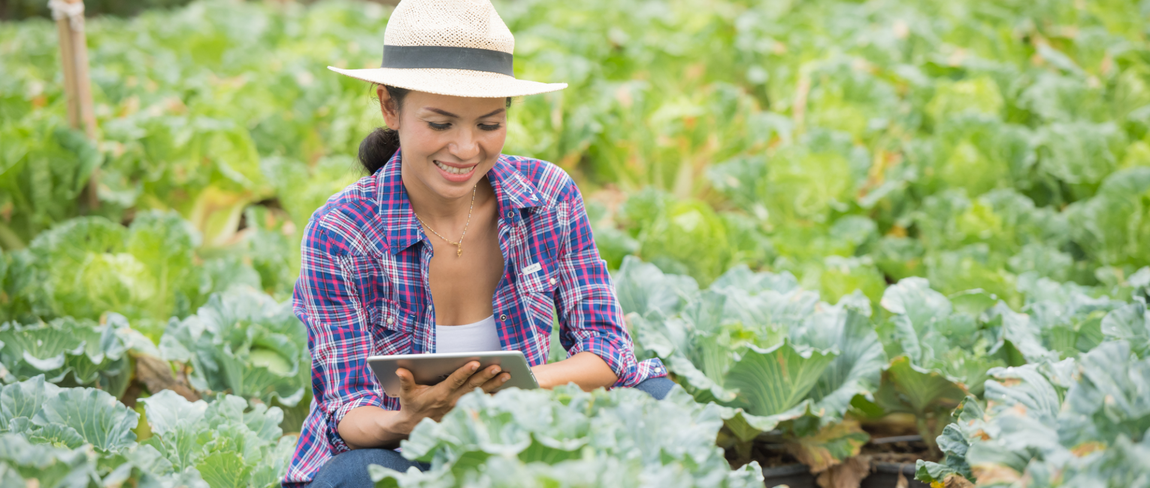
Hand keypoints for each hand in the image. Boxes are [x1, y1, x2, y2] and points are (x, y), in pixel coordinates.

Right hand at [392, 361, 510, 426]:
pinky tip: (506, 389)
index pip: (455, 380)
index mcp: (440, 394)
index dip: (464, 371)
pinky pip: (482, 402)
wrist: (415, 427)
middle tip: (499, 366)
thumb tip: (400, 369)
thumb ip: (405, 381)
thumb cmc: (412, 405)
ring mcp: (461, 407)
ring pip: (480, 393)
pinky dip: (495, 396)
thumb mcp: (406, 393)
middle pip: (472, 386)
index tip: (475, 362)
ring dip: (495, 385)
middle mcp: (453, 401)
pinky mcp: (465, 411)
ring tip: (507, 375)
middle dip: (486, 376)